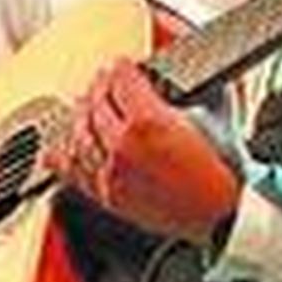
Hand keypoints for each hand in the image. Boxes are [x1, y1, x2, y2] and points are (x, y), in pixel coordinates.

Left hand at [48, 58, 242, 246]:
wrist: (221, 214)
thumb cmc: (222, 172)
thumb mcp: (214, 116)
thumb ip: (189, 90)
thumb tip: (181, 77)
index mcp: (148, 122)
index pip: (120, 82)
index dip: (119, 70)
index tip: (120, 67)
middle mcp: (123, 147)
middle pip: (95, 106)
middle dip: (99, 89)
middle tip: (102, 83)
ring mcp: (111, 173)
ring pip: (79, 137)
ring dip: (80, 117)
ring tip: (85, 108)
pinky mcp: (107, 196)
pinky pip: (74, 173)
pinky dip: (64, 157)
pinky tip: (59, 148)